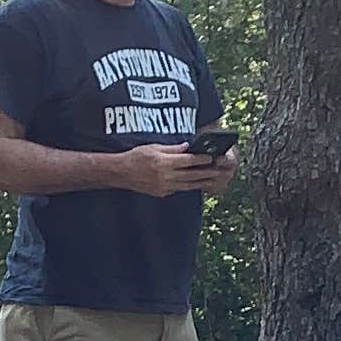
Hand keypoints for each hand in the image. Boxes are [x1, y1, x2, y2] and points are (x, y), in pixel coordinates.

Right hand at [115, 142, 231, 197]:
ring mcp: (164, 187)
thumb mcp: (154, 147)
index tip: (211, 157)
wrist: (121, 173)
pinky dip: (189, 186)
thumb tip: (188, 147)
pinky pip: (179, 189)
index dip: (201, 159)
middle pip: (191, 175)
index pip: (188, 161)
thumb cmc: (136, 156)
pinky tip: (198, 183)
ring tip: (213, 178)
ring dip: (202, 182)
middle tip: (219, 169)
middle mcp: (165, 177)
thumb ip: (172, 149)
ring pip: (188, 185)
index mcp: (163, 163)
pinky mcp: (162, 193)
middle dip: (207, 172)